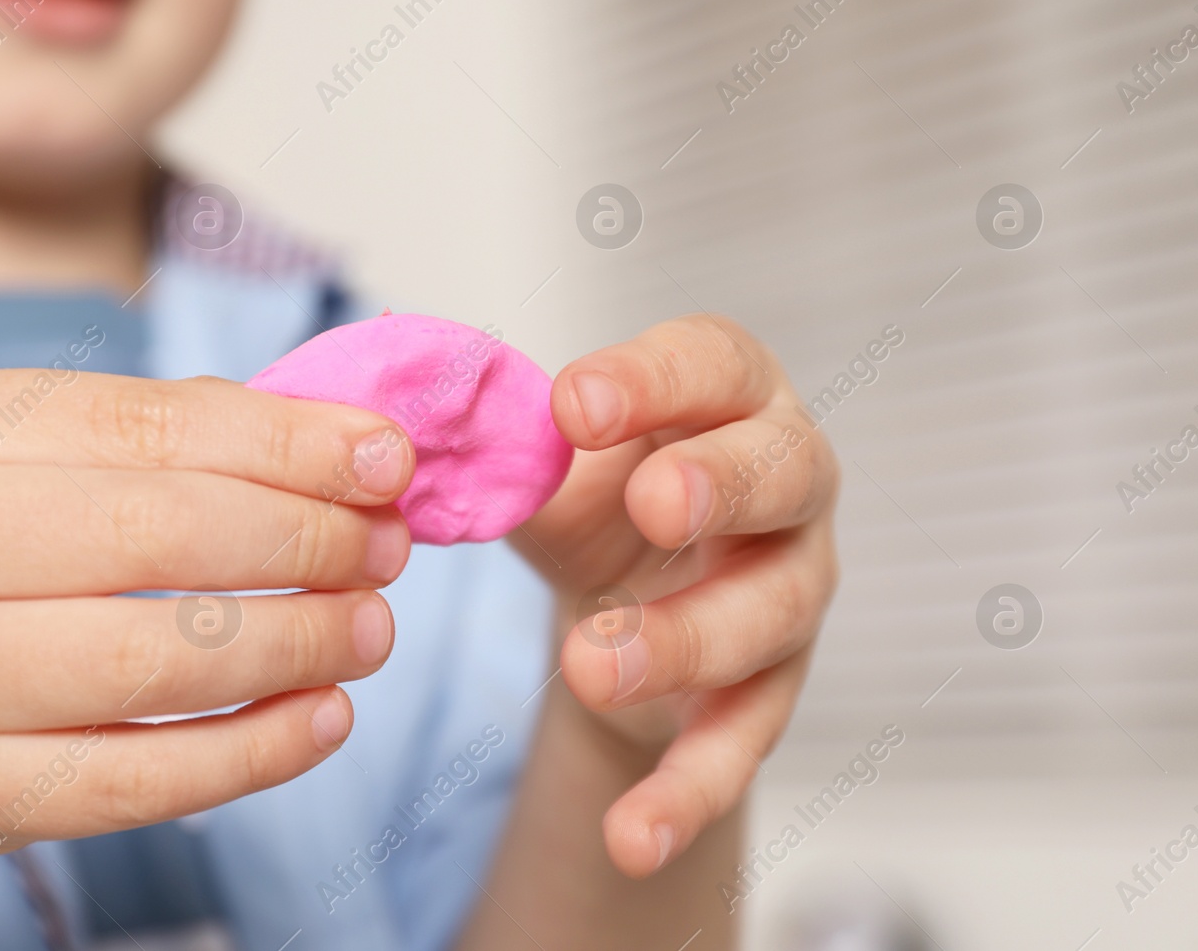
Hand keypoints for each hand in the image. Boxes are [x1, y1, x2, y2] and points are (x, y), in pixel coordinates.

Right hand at [0, 371, 413, 948]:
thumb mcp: (42, 469)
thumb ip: (183, 441)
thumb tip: (356, 446)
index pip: (145, 427)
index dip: (287, 445)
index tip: (391, 463)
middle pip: (153, 534)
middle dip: (301, 539)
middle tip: (387, 552)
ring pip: (150, 661)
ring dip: (294, 642)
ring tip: (370, 629)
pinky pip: (134, 779)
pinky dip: (253, 751)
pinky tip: (325, 717)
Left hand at [513, 314, 838, 876]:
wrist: (625, 593)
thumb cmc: (597, 494)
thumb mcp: (544, 457)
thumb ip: (496, 436)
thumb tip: (409, 406)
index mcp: (728, 395)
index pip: (714, 363)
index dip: (656, 379)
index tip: (573, 405)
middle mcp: (786, 484)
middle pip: (785, 473)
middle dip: (723, 486)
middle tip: (653, 504)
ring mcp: (788, 590)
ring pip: (770, 614)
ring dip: (686, 641)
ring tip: (589, 665)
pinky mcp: (768, 691)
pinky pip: (744, 742)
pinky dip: (690, 791)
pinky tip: (633, 835)